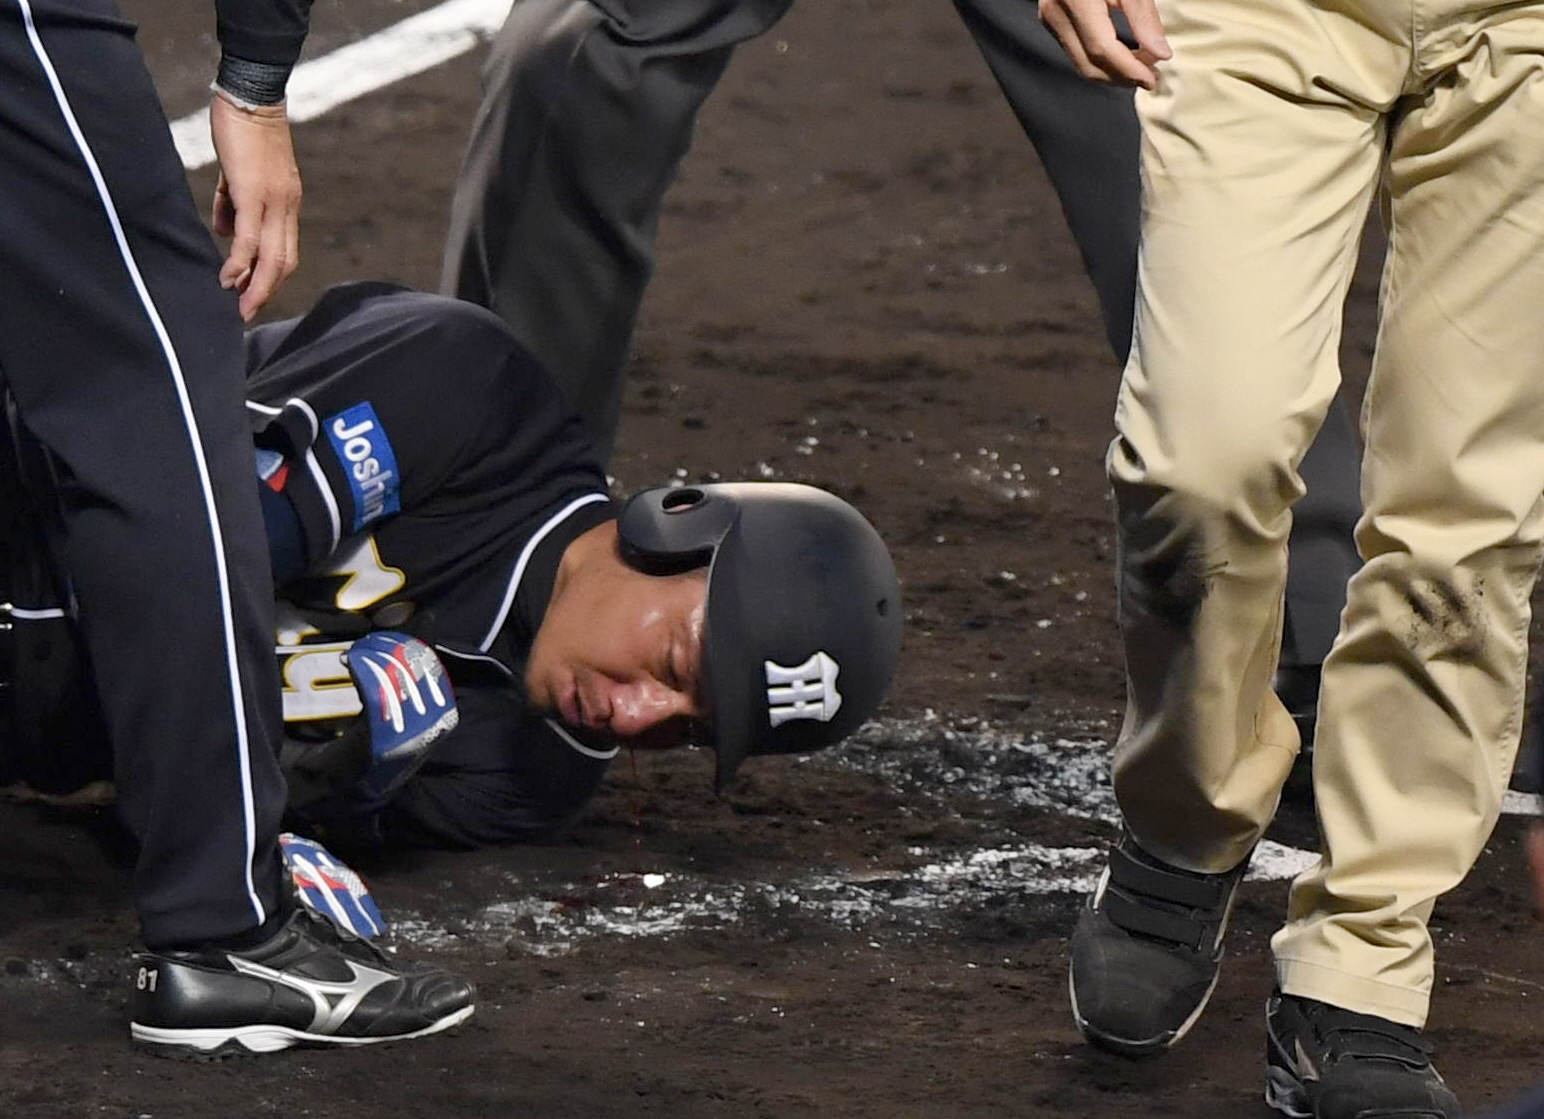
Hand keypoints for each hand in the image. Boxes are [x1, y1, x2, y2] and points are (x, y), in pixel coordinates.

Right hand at [209, 93, 301, 320]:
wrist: (251, 95)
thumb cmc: (243, 131)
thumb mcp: (238, 174)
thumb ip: (233, 204)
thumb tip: (227, 234)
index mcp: (286, 203)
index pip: (285, 250)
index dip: (271, 277)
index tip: (253, 297)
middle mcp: (287, 206)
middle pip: (284, 261)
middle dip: (266, 291)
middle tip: (246, 313)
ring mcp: (274, 200)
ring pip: (271, 256)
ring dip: (256, 286)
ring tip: (239, 305)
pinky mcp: (253, 192)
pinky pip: (249, 237)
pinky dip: (240, 263)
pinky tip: (228, 278)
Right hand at [1039, 0, 1171, 88]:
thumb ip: (1144, 16)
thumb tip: (1160, 55)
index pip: (1102, 48)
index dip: (1129, 68)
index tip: (1154, 78)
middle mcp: (1055, 13)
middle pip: (1090, 63)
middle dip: (1122, 77)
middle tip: (1151, 79)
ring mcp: (1050, 20)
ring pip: (1082, 64)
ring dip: (1113, 74)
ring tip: (1141, 71)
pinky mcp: (1052, 22)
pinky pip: (1078, 53)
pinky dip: (1102, 63)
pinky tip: (1124, 60)